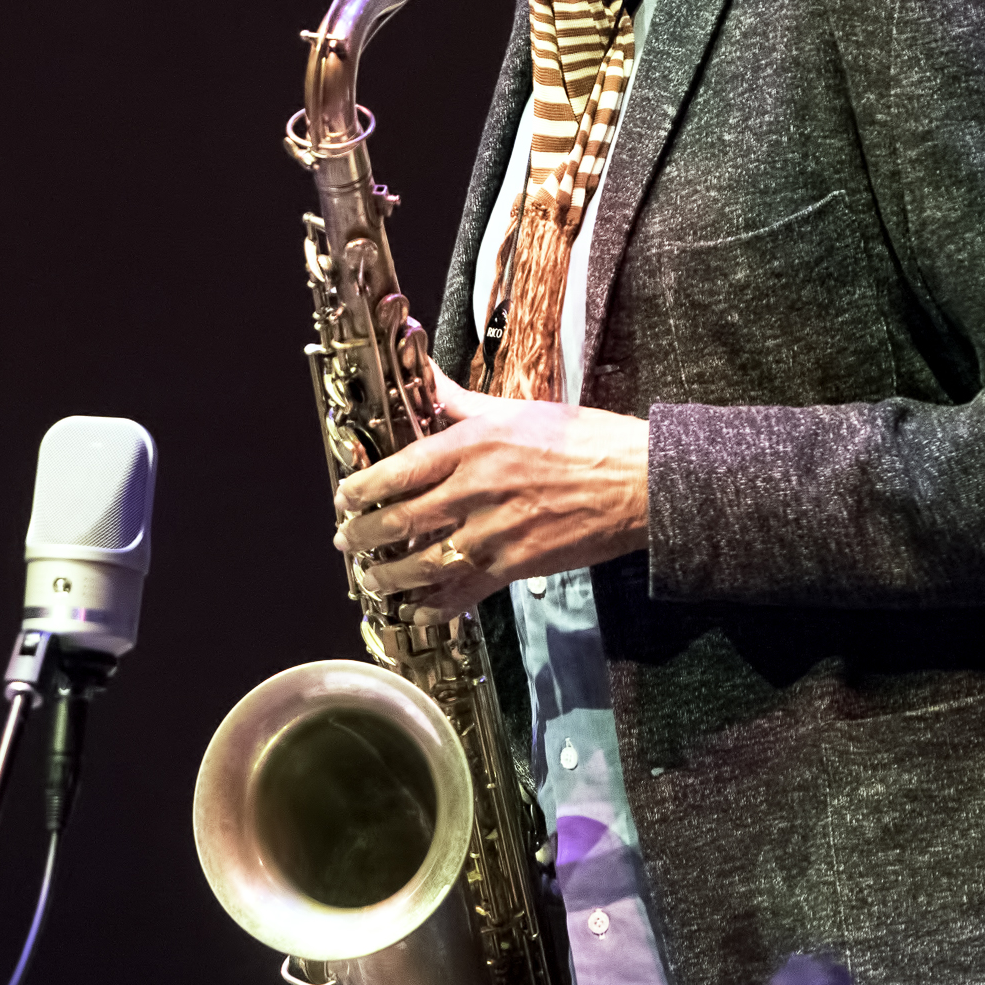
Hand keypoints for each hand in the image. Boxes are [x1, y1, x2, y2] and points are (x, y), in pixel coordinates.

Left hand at [332, 367, 649, 620]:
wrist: (640, 483)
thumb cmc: (585, 440)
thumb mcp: (518, 408)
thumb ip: (461, 401)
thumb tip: (424, 375)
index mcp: (474, 443)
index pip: (398, 469)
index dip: (361, 488)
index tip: (345, 498)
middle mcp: (476, 488)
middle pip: (399, 520)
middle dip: (362, 536)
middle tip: (347, 542)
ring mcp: (494, 532)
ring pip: (422, 563)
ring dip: (388, 575)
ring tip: (373, 578)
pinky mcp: (515, 566)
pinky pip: (461, 592)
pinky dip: (433, 605)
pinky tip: (417, 610)